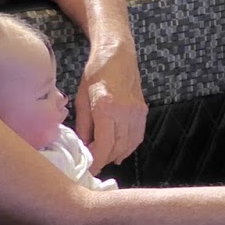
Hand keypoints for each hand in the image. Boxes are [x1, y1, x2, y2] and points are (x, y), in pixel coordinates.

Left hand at [75, 42, 147, 172]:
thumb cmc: (95, 73)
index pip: (104, 146)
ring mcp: (137, 112)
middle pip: (118, 148)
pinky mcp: (143, 111)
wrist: (117, 55)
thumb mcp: (81, 99)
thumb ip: (83, 126)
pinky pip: (138, 136)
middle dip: (105, 160)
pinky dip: (129, 146)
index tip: (89, 169)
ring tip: (105, 159)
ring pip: (130, 145)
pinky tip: (119, 149)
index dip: (96, 162)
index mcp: (106, 108)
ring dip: (117, 155)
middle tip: (94, 165)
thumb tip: (84, 147)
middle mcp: (125, 112)